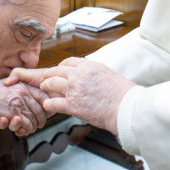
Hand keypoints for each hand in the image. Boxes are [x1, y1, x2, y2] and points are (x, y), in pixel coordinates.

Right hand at [0, 79, 49, 136]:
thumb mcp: (6, 86)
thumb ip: (18, 90)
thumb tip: (32, 99)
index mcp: (22, 85)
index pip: (42, 95)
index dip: (46, 107)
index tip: (45, 114)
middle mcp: (22, 92)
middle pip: (40, 109)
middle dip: (40, 120)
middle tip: (38, 125)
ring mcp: (17, 102)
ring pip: (33, 119)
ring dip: (31, 127)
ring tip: (27, 130)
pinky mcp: (12, 113)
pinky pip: (25, 124)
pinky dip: (24, 130)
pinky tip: (20, 131)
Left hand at [8, 58, 135, 134]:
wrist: (125, 108)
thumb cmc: (121, 93)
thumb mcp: (107, 74)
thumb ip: (93, 73)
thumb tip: (88, 75)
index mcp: (89, 65)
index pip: (68, 62)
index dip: (61, 67)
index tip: (59, 71)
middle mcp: (79, 74)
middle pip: (56, 71)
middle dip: (49, 75)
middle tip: (45, 78)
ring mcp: (74, 89)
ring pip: (51, 83)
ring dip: (46, 87)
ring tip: (45, 89)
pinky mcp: (72, 105)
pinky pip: (53, 102)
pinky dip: (48, 103)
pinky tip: (47, 104)